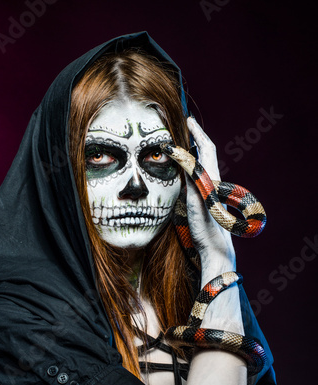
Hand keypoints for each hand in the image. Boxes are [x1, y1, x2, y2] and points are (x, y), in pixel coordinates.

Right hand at [186, 117, 235, 281]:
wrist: (216, 251)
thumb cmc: (207, 229)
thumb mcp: (196, 201)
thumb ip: (190, 177)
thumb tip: (180, 154)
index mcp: (212, 180)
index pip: (206, 149)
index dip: (198, 133)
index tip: (188, 121)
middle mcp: (213, 183)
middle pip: (206, 154)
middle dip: (196, 139)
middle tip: (184, 129)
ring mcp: (210, 192)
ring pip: (202, 166)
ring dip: (193, 152)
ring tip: (180, 145)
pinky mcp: (206, 201)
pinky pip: (198, 177)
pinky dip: (190, 167)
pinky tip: (183, 172)